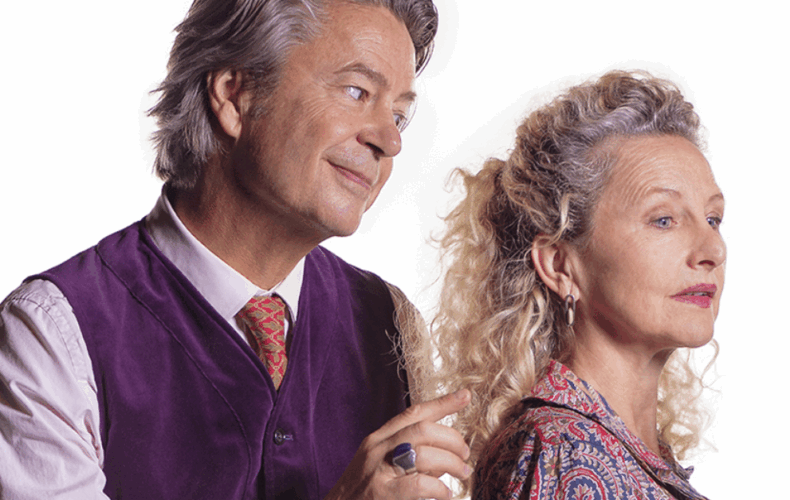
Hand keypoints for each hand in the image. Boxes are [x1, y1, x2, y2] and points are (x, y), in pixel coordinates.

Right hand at [323, 389, 471, 499]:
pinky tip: (445, 494)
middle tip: (465, 453)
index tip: (464, 396)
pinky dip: (439, 488)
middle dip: (451, 438)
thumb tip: (444, 454)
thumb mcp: (379, 467)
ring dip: (451, 463)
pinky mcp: (383, 495)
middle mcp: (376, 450)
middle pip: (422, 430)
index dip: (441, 403)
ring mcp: (378, 472)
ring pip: (424, 453)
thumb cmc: (360, 496)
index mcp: (376, 440)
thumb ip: (407, 456)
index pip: (412, 414)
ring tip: (463, 473)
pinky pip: (420, 484)